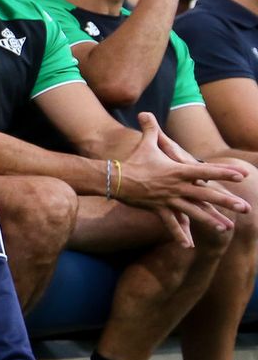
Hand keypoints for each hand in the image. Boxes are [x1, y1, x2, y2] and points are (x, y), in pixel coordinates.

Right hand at [118, 112, 248, 244]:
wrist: (116, 179)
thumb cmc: (133, 160)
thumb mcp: (145, 144)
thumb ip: (150, 129)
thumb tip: (145, 112)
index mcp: (177, 170)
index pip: (205, 171)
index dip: (223, 173)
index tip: (241, 176)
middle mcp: (177, 186)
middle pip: (206, 195)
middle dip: (227, 202)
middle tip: (246, 208)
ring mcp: (168, 199)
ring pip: (194, 212)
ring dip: (210, 221)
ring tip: (226, 228)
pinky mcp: (159, 209)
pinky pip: (171, 224)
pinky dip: (179, 235)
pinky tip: (189, 246)